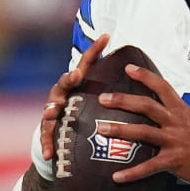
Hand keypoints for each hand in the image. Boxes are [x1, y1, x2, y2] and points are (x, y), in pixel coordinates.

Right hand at [40, 33, 109, 170]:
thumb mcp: (99, 101)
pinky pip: (46, 136)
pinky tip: (49, 153)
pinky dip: (46, 143)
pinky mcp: (49, 129)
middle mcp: (64, 94)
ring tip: (53, 110)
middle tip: (77, 76)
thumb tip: (143, 76)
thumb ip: (114, 92)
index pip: (86, 63)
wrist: (64, 136)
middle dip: (69, 78)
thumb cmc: (87, 113)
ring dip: (51, 108)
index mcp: (79, 84)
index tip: (107, 37)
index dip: (96, 50)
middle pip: (64, 82)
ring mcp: (53, 110)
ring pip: (50, 107)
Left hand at [99, 63, 189, 187]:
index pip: (162, 87)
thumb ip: (174, 114)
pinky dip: (132, 173)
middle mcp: (176, 122)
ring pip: (143, 132)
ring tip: (101, 129)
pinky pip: (148, 167)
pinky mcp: (173, 161)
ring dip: (120, 130)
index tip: (128, 68)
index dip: (145, 76)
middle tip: (103, 99)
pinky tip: (116, 176)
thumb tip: (155, 108)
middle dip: (123, 101)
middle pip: (146, 105)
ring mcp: (174, 141)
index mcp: (181, 111)